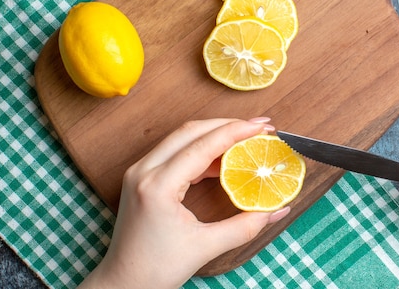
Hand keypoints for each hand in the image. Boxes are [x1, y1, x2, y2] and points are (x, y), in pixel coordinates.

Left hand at [78, 118, 289, 288]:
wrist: (121, 283)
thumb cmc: (155, 269)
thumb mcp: (206, 247)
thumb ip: (246, 225)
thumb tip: (277, 210)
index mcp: (157, 186)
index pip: (202, 146)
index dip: (235, 132)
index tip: (262, 127)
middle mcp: (144, 171)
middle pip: (191, 131)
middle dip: (227, 125)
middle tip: (259, 127)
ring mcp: (140, 171)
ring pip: (182, 137)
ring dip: (214, 134)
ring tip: (244, 138)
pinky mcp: (142, 177)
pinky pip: (175, 152)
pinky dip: (201, 149)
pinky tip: (223, 158)